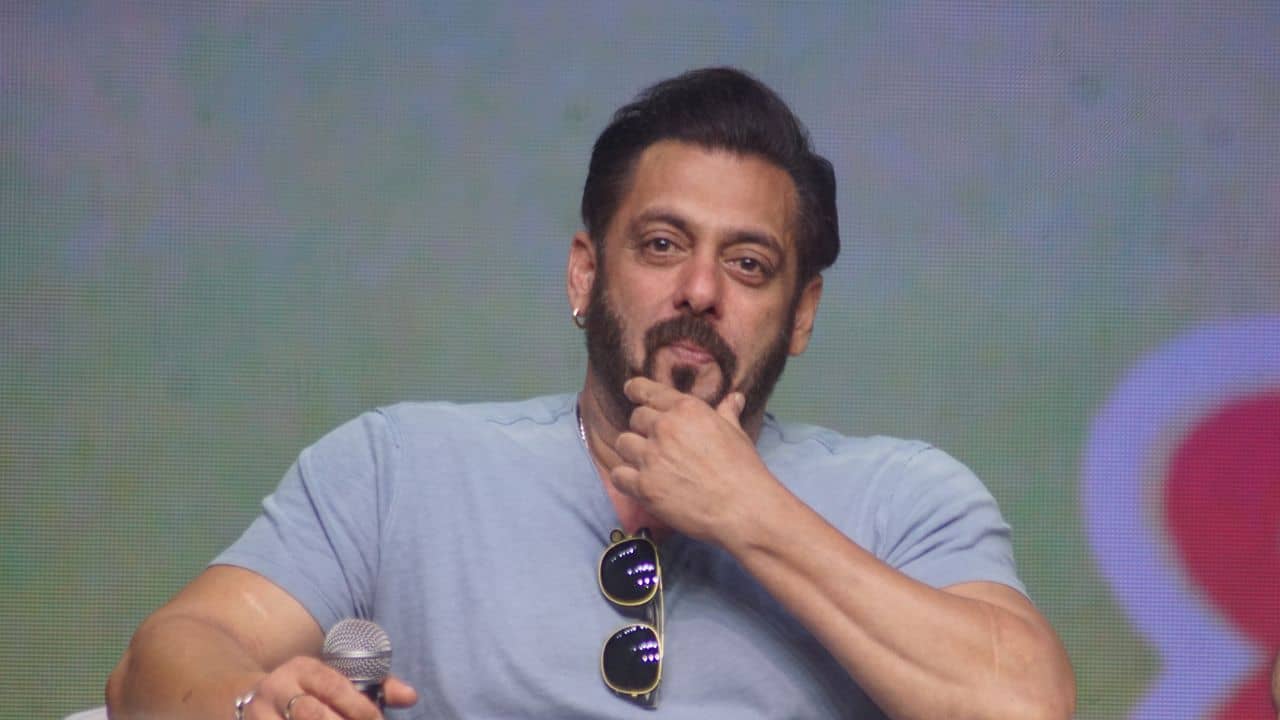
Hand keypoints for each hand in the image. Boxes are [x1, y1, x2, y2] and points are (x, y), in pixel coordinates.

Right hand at [243, 656, 416, 718]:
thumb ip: (375, 687)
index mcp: (303, 668)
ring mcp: (258, 714)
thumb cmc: (310, 692)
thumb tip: (411, 697)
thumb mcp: (335, 680)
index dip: (359, 708)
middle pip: (310, 714)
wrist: (252, 698)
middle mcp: (277, 688)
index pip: (333, 686)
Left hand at [612, 377, 781, 543]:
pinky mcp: (643, 486)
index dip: (636, 390)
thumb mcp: (736, 433)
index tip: (631, 392)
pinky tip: (639, 484)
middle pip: (635, 418)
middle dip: (644, 430)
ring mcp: (651, 456)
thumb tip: (733, 398)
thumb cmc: (743, 470)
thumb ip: (726, 413)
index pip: (647, 391)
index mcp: (686, 409)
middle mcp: (665, 427)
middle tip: (659, 446)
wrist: (743, 508)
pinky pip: (618, 475)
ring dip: (633, 453)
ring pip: (623, 444)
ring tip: (650, 466)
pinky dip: (625, 479)